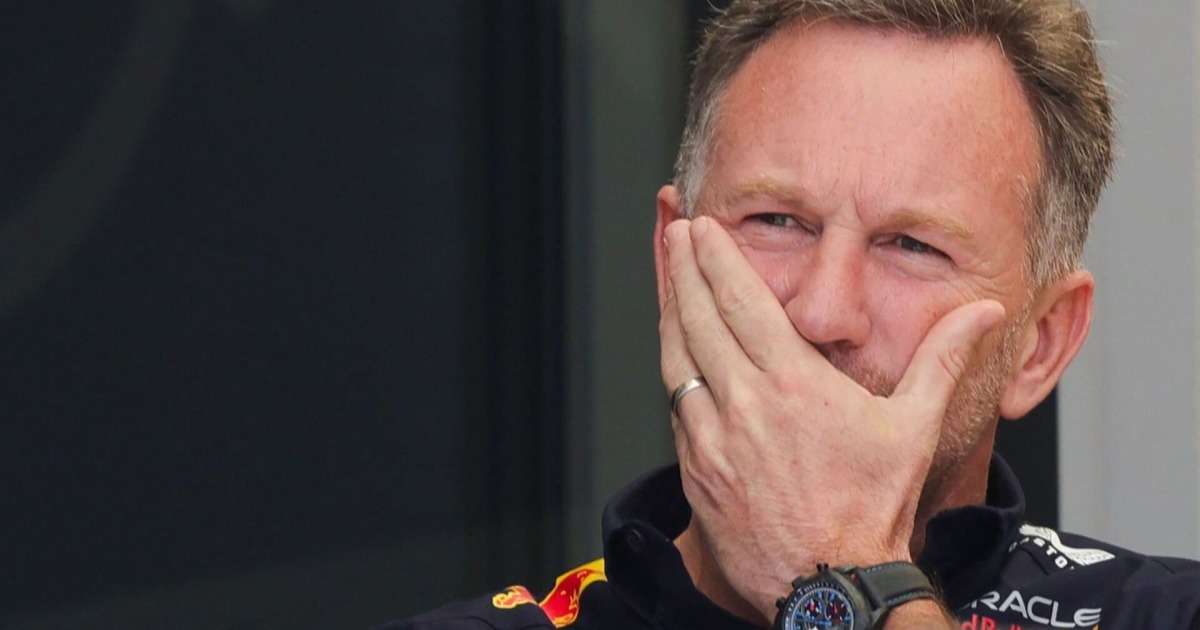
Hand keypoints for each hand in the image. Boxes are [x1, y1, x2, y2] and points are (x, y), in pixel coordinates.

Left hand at [660, 217, 1002, 619]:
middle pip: (699, 320)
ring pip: (677, 362)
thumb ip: (942, 359)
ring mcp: (713, 440)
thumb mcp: (914, 427)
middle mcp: (744, 405)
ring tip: (670, 284)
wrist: (831, 584)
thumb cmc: (871, 510)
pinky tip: (677, 358)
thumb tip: (983, 314)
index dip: (715, 259)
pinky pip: (676, 410)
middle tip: (673, 236)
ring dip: (671, 316)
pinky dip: (674, 375)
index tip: (700, 229)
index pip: (741, 302)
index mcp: (793, 384)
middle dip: (682, 269)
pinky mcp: (696, 472)